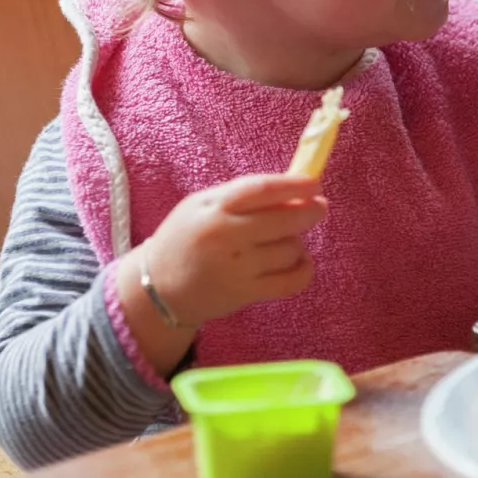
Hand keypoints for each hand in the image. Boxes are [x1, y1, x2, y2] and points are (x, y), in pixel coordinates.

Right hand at [116, 174, 325, 327]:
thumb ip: (242, 195)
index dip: (294, 185)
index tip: (315, 183)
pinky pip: (290, 281)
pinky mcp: (245, 293)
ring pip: (289, 249)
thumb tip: (292, 190)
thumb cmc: (186, 237)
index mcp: (214, 208)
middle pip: (283, 220)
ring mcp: (237, 267)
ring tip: (287, 239)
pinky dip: (304, 270)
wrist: (159, 287)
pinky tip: (301, 262)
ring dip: (297, 242)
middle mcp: (226, 236)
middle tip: (319, 207)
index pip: (262, 190)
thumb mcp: (202, 205)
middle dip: (309, 211)